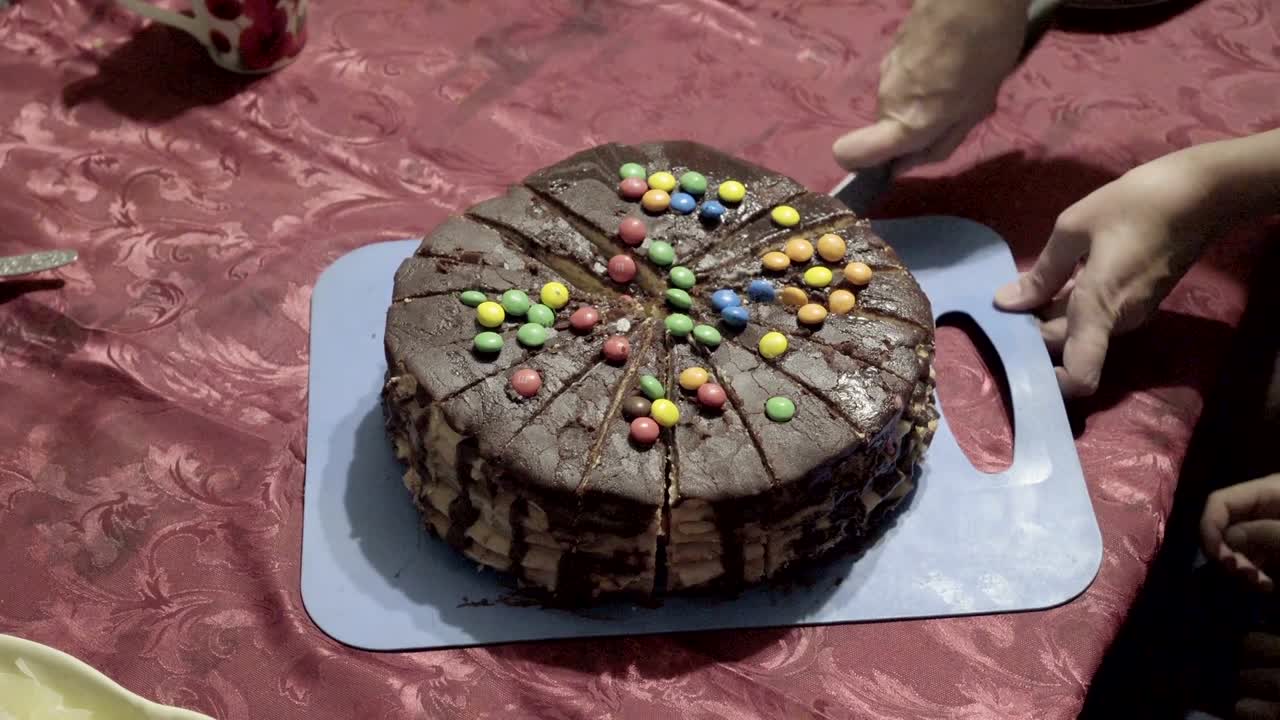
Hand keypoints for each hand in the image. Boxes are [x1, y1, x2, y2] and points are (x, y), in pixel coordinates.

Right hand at [833, 0, 1027, 172]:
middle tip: (952, 110)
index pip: (850, 154)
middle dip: (913, 128)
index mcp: (906, 123)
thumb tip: (903, 166)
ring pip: (896, 102)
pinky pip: (901, 79)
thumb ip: (940, 144)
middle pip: (886, 129)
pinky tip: (949, 57)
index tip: (890, 161)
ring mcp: (885, 72)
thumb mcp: (974, 111)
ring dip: (920, 100)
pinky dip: (920, 77)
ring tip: (956, 78)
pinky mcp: (891, 50)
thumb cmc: (983, 55)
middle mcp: (886, 101)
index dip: (860, 164)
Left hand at [992, 149, 1218, 396]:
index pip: (1080, 374)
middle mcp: (1118, 322)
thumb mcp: (1074, 228)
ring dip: (1051, 317)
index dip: (1049, 382)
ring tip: (1024, 286)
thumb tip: (1006, 303)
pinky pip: (1096, 316)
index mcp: (1100, 308)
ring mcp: (1132, 314)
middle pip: (1065, 345)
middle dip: (1033, 332)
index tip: (1017, 356)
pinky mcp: (1139, 303)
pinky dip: (1071, 307)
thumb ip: (1041, 272)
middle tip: (1004, 302)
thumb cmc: (1136, 205)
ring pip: (1079, 330)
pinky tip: (1056, 279)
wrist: (1202, 194)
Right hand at [1202, 474, 1279, 592]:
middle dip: (1226, 553)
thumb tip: (1227, 540)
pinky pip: (1251, 560)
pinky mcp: (1275, 550)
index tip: (1216, 558)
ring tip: (1261, 584)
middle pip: (1223, 526)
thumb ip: (1264, 532)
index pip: (1218, 501)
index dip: (1209, 527)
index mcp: (1267, 491)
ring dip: (1240, 570)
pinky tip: (1266, 585)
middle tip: (1243, 575)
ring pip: (1234, 547)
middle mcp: (1261, 508)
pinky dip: (1253, 576)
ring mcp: (1268, 530)